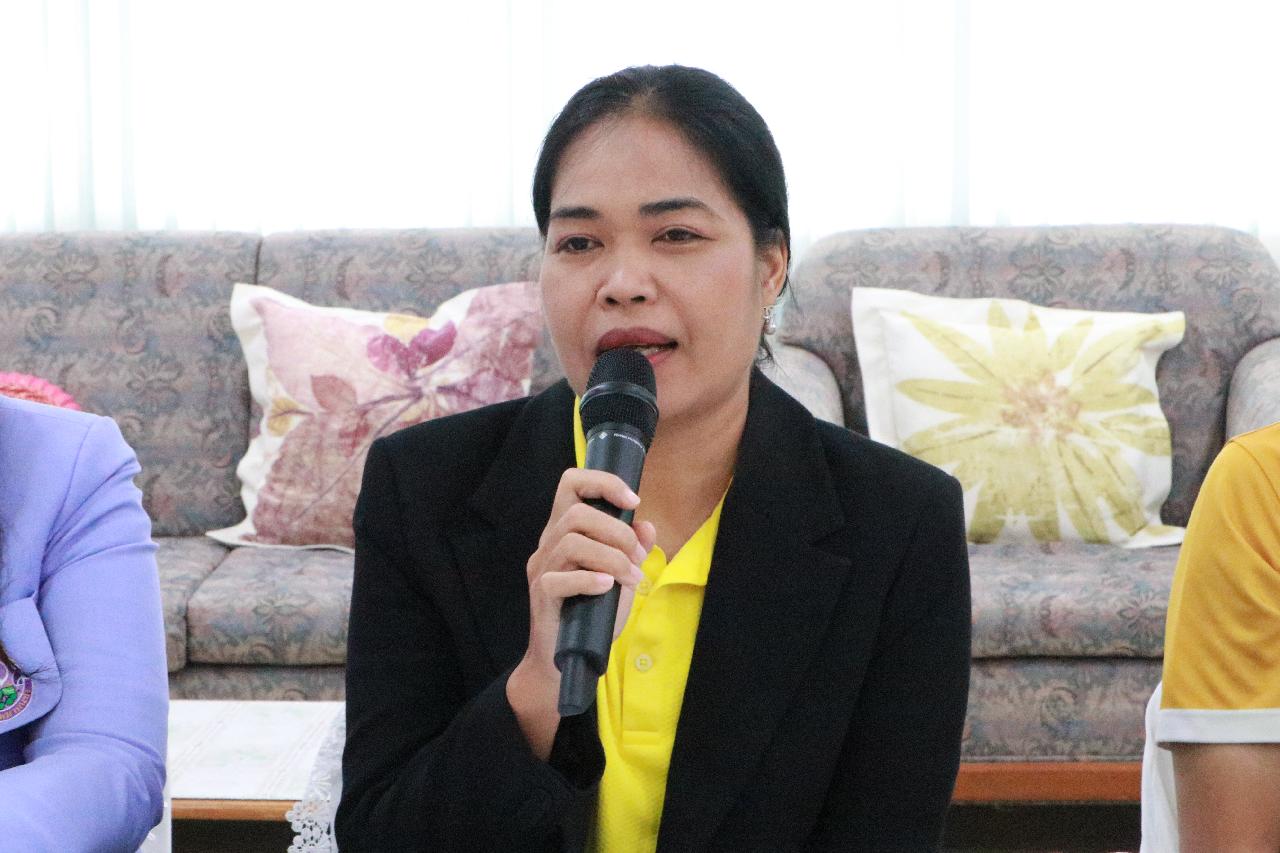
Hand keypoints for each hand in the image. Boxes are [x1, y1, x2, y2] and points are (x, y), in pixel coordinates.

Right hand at [506, 469, 655, 755]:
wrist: (565, 659)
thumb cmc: (592, 615)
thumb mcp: (621, 578)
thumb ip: (633, 550)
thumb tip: (646, 526)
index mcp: (565, 530)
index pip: (571, 483)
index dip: (602, 482)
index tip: (633, 501)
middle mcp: (549, 544)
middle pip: (575, 513)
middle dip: (616, 530)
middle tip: (637, 556)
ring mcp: (542, 569)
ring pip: (571, 542)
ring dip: (611, 557)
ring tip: (631, 578)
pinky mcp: (542, 596)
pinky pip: (561, 579)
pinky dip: (589, 580)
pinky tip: (607, 588)